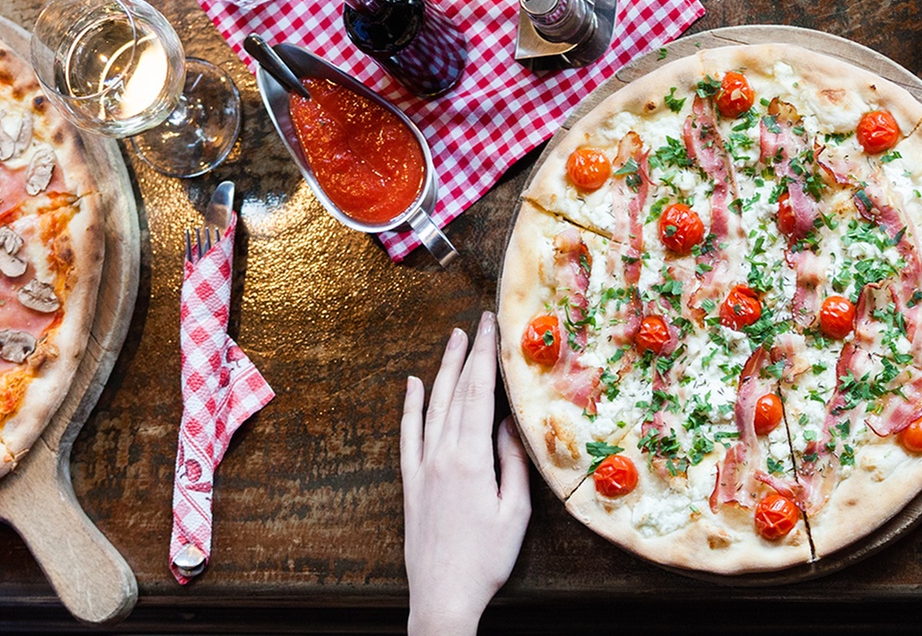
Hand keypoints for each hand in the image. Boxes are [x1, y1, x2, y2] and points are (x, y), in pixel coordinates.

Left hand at [401, 313, 530, 635]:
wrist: (443, 596)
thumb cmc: (486, 560)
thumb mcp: (513, 513)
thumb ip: (512, 463)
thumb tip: (507, 424)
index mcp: (471, 460)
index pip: (479, 395)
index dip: (485, 358)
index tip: (492, 329)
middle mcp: (441, 456)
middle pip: (455, 394)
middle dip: (466, 355)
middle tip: (476, 324)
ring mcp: (422, 468)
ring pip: (432, 408)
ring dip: (442, 371)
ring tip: (452, 342)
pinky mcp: (410, 482)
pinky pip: (408, 435)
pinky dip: (410, 407)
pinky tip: (413, 385)